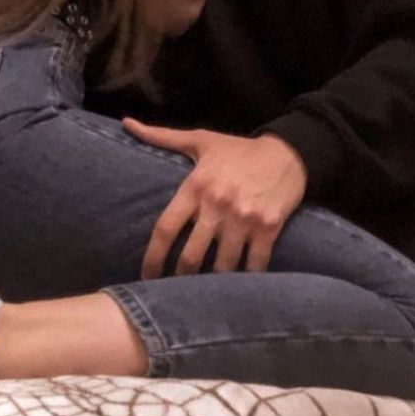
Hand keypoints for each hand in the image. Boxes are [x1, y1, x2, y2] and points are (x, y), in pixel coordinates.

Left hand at [122, 120, 306, 277]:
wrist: (287, 153)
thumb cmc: (238, 149)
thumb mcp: (200, 139)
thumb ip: (161, 136)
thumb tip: (126, 123)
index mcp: (196, 185)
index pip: (166, 228)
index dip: (152, 257)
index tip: (145, 275)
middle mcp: (217, 204)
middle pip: (191, 256)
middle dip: (181, 277)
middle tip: (176, 289)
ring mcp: (244, 218)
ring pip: (222, 267)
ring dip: (213, 283)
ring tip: (205, 292)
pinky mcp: (268, 228)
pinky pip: (254, 266)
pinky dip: (246, 280)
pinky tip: (238, 288)